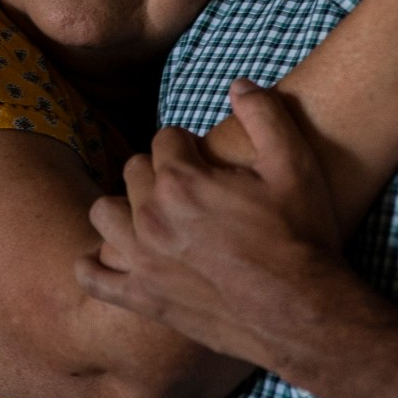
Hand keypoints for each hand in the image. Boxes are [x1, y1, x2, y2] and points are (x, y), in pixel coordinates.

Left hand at [78, 80, 353, 371]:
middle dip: (159, 172)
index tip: (207, 159)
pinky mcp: (142, 298)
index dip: (189, 144)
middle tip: (191, 190)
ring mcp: (141, 259)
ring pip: (104, 212)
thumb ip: (265, 114)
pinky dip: (96, 264)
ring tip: (155, 217)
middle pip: (134, 171)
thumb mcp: (295, 166)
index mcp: (182, 180)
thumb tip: (238, 84)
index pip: (165, 138)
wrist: (304, 313)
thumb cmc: (302, 238)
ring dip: (125, 208)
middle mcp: (151, 216)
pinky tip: (118, 257)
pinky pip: (92, 275)